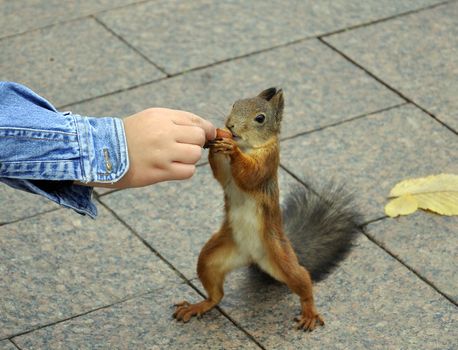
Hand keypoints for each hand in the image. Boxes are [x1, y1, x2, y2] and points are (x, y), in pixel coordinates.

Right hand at [100, 108, 215, 187]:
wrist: (102, 153)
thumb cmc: (130, 136)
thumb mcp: (151, 118)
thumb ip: (177, 121)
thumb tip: (207, 131)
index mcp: (162, 117)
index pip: (197, 122)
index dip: (207, 130)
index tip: (208, 136)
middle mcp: (164, 132)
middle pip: (199, 138)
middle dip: (195, 144)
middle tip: (181, 147)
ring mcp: (162, 153)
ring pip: (195, 155)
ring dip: (189, 158)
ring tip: (173, 158)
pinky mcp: (160, 171)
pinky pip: (188, 171)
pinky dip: (183, 171)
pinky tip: (171, 168)